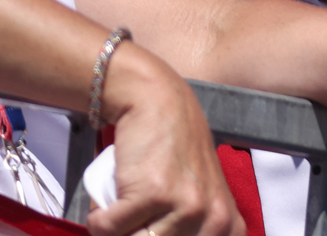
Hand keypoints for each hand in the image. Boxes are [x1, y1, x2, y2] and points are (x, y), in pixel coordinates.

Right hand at [90, 44, 243, 235]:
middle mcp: (214, 221)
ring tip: (124, 202)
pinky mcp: (153, 194)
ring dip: (116, 228)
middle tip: (135, 214)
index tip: (147, 227)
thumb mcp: (201, 195)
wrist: (157, 103)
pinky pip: (107, 228)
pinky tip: (111, 195)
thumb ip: (194, 229)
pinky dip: (98, 217)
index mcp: (227, 227)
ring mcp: (186, 207)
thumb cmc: (174, 149)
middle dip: (136, 234)